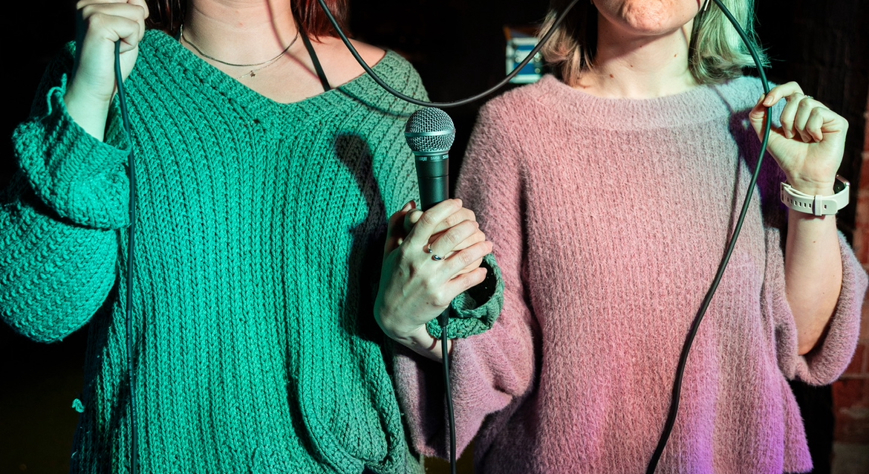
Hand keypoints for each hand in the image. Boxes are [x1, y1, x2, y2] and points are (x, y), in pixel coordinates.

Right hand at [66, 0, 148, 139]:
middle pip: (135, 3)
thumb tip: (140, 3)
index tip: (119, 34)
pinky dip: (131, 42)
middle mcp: (86, 2)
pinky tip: (116, 50)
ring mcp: (89, 11)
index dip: (136, 17)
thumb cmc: (113, 59)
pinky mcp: (96, 24)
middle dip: (136, 25)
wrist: (96, 85)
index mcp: (91, 0)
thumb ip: (132, 8)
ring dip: (133, 35)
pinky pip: (133, 27)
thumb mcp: (126, 27)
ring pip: (136, 13)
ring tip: (116, 46)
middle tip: (118, 42)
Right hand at [375, 199, 491, 350]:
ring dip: (480, 248)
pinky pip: (466, 281)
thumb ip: (396, 225)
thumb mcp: (388, 252)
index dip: (445, 207)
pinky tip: (483, 269)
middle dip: (468, 226)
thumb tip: (411, 203)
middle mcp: (419, 263)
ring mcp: (432, 280)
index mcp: (407, 249)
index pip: (427, 221)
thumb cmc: (392, 279)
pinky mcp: (442, 297)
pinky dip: (478, 274)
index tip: (457, 202)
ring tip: (487, 244)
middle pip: (451, 236)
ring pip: (463, 258)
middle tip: (474, 224)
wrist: (393, 316)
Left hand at [749, 82, 847, 194]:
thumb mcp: (766, 135)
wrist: (801, 174)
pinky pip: (818, 113)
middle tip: (790, 135)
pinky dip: (811, 129)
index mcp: (798, 111)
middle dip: (786, 117)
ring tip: (804, 140)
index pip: (791, 89)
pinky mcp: (838, 121)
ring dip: (798, 125)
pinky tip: (816, 140)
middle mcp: (813, 110)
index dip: (779, 91)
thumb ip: (758, 117)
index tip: (767, 102)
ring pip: (807, 103)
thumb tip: (761, 97)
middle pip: (796, 96)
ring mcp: (826, 115)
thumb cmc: (787, 156)